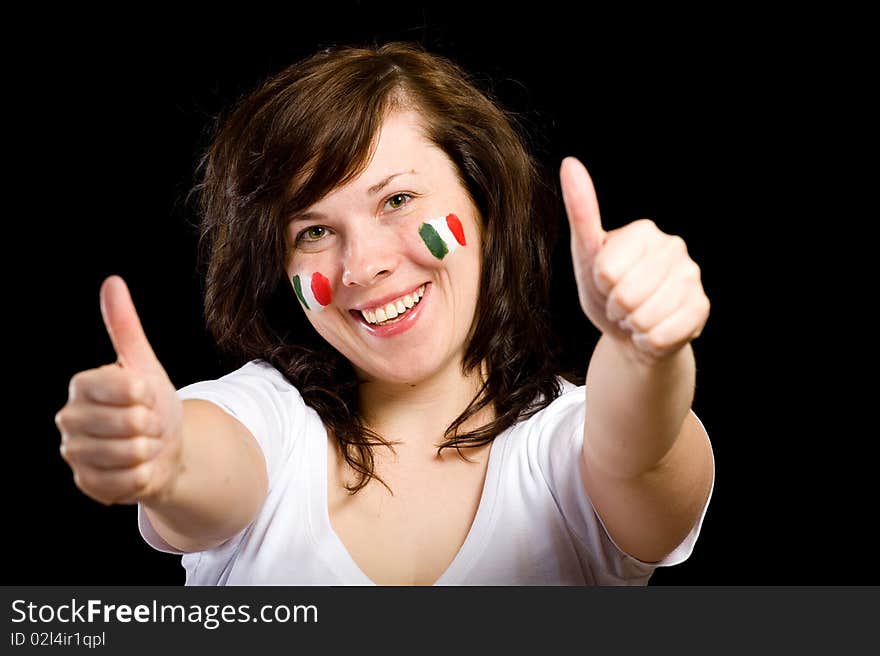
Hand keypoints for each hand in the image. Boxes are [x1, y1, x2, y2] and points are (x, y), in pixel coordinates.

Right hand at [55, 276, 183, 505]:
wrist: (163, 448)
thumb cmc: (151, 402)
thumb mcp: (143, 364)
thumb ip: (124, 326)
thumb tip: (112, 282)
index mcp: (81, 386)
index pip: (127, 388)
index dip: (147, 395)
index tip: (146, 396)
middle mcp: (70, 420)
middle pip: (131, 424)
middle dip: (152, 424)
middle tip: (147, 423)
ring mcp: (76, 455)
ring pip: (132, 454)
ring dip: (150, 450)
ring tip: (144, 444)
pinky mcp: (88, 485)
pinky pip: (131, 481)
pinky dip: (145, 475)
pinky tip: (140, 467)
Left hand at [560, 156, 709, 365]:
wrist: (632, 334)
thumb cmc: (606, 292)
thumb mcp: (586, 256)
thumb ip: (581, 212)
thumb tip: (570, 163)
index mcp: (644, 230)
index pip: (606, 270)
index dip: (600, 286)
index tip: (606, 283)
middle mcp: (674, 247)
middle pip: (625, 295)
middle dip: (616, 308)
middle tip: (621, 304)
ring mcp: (692, 277)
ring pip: (644, 318)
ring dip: (632, 326)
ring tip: (636, 316)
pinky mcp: (702, 308)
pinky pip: (661, 336)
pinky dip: (648, 341)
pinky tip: (652, 330)